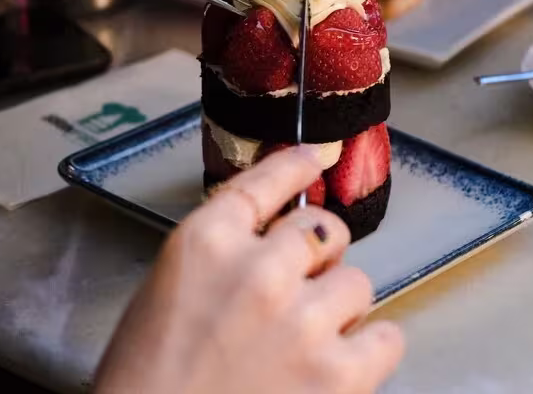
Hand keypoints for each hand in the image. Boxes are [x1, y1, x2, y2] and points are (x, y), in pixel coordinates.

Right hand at [95, 147, 404, 393]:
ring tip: (313, 339)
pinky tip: (344, 364)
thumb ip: (218, 258)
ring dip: (340, 305)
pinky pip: (387, 336)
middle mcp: (259, 269)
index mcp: (205, 243)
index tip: (312, 160)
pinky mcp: (338, 374)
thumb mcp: (164, 295)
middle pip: (323, 229)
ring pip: (358, 280)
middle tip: (302, 288)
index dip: (295, 168)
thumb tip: (274, 241)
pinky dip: (370, 348)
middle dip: (318, 254)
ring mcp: (303, 320)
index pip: (265, 183)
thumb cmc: (145, 383)